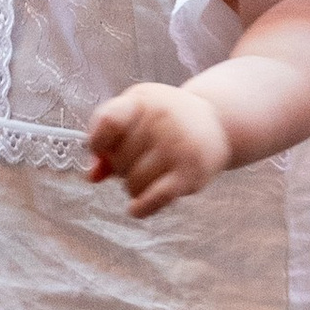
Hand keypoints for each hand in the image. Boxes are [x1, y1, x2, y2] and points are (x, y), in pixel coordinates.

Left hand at [85, 82, 231, 219]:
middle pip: (118, 160)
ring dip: (133, 187)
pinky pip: (155, 198)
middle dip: (121, 168)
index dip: (98, 142)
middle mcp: (161, 119)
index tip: (101, 151)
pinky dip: (142, 208)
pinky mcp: (190, 173)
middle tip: (138, 162)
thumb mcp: (137, 114)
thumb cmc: (168, 119)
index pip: (109, 122)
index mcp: (143, 100)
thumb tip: (91, 176)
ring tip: (146, 178)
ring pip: (133, 183)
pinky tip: (136, 209)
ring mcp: (177, 146)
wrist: (218, 123)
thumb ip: (109, 138)